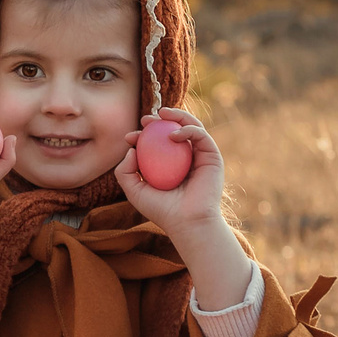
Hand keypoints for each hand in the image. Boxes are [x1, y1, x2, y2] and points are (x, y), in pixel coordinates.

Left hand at [115, 107, 251, 303]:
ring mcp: (199, 157)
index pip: (156, 143)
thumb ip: (125, 172)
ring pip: (190, 127)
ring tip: (162, 114)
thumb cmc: (162, 211)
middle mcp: (185, 159)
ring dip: (177, 116)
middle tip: (145, 119)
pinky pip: (201, 135)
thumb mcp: (135, 191)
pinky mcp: (212, 156)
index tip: (129, 136)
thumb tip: (130, 149)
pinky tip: (172, 134)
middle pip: (173, 130)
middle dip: (159, 120)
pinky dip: (188, 129)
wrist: (188, 222)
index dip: (142, 135)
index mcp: (169, 166)